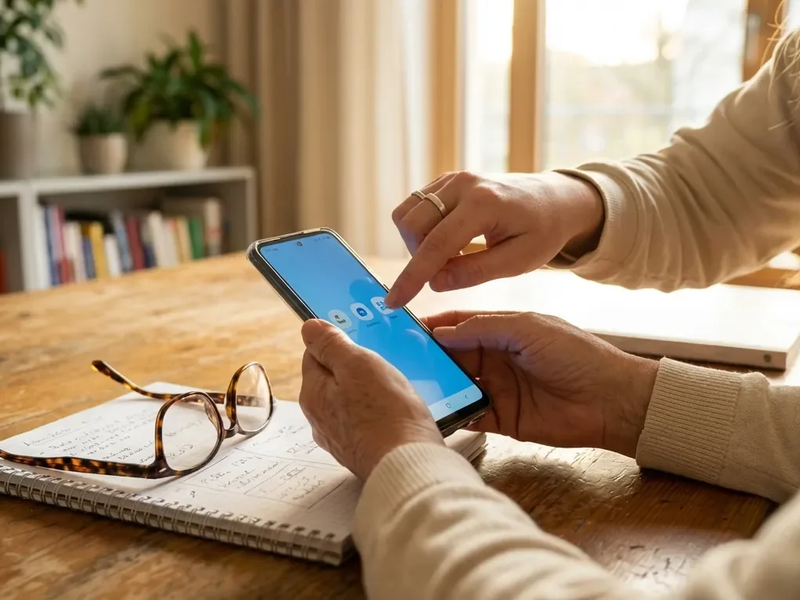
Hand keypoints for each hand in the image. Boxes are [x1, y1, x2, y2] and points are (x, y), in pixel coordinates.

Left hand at [298, 319, 443, 479]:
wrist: (409, 465)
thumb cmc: (386, 414)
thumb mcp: (358, 364)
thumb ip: (331, 344)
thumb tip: (309, 328)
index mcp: (313, 394)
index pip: (315, 354)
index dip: (339, 343)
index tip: (362, 342)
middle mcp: (320, 418)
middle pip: (334, 378)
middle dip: (357, 369)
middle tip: (383, 366)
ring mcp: (340, 437)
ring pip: (352, 400)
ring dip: (370, 391)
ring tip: (395, 390)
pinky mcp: (362, 449)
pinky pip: (367, 420)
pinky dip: (379, 412)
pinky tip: (398, 412)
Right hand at [385, 171, 603, 307]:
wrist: (555, 199)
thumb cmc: (543, 232)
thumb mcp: (518, 261)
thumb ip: (475, 272)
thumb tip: (435, 283)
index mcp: (484, 204)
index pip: (436, 244)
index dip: (412, 277)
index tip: (393, 302)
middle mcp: (463, 184)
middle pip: (412, 225)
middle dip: (418, 257)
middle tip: (448, 272)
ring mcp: (452, 178)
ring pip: (407, 214)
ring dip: (417, 243)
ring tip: (450, 255)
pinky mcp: (446, 181)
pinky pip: (415, 206)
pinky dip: (422, 230)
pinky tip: (450, 240)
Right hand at [425, 311, 658, 457]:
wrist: (611, 401)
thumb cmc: (576, 355)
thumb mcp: (528, 329)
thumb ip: (483, 327)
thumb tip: (442, 331)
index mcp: (502, 331)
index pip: (458, 325)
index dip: (432, 326)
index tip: (402, 328)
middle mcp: (495, 358)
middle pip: (451, 356)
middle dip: (426, 357)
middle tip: (396, 360)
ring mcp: (497, 389)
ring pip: (456, 385)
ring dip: (435, 385)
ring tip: (406, 386)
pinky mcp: (502, 419)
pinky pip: (469, 414)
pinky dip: (451, 413)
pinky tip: (432, 412)